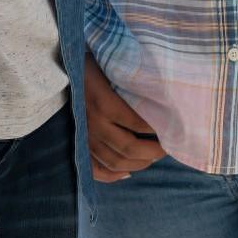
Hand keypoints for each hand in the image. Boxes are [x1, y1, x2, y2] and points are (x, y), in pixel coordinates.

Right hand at [84, 55, 163, 182]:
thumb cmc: (95, 62)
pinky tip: (126, 173)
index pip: (139, 124)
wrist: (62, 66)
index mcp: (104, 102)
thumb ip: (135, 82)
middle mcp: (92, 123)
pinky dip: (111, 175)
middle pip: (129, 147)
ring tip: (154, 157)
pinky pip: (93, 168)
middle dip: (154, 151)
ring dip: (138, 164)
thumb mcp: (114, 66)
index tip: (175, 126)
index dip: (159, 129)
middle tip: (169, 146)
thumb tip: (165, 95)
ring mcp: (83, 136)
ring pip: (114, 161)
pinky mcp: (76, 143)